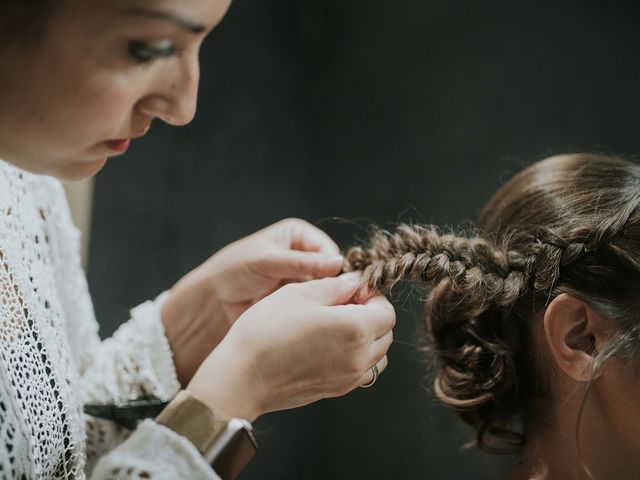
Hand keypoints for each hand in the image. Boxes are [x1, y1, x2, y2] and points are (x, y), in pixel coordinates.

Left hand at [161, 218, 343, 384]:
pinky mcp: (298, 300)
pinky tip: (316, 320)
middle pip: (332, 271)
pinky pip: (315, 305)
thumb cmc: (234, 270)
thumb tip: (337, 263)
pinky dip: (316, 312)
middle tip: (336, 303)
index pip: (329, 250)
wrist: (214, 299)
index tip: (338, 285)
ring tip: (323, 313)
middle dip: (333, 286)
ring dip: (325, 301)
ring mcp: (303, 279)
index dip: (335, 268)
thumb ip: (301, 263)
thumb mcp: (268, 261)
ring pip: (326, 290)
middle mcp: (305, 255)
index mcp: (299, 235)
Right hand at [186, 272, 395, 420]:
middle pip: (385, 334)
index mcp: (356, 329)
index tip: (350, 290)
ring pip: (377, 356)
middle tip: (341, 304)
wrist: (242, 376)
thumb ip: (336, 285)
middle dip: (371, 315)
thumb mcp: (301, 293)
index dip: (372, 296)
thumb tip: (355, 282)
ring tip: (335, 325)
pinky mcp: (335, 391)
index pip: (387, 311)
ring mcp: (348, 379)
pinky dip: (355, 357)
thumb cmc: (267, 330)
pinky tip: (327, 345)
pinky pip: (360, 372)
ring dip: (366, 338)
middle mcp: (359, 358)